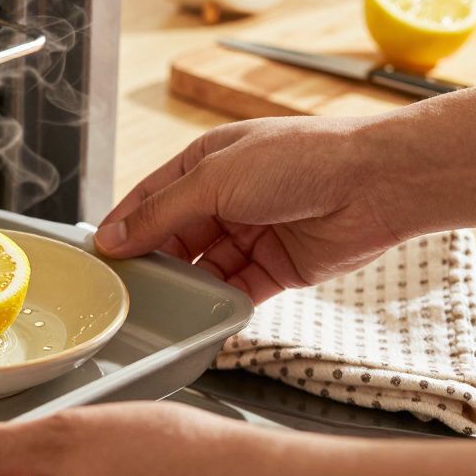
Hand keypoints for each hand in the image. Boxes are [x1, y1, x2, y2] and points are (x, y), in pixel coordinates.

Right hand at [95, 117, 402, 302]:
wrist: (376, 184)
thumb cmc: (302, 159)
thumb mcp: (214, 178)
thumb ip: (161, 213)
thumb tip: (114, 236)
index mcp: (207, 161)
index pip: (151, 197)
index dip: (124, 224)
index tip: (98, 254)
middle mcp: (227, 197)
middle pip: (174, 236)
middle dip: (152, 260)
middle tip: (124, 288)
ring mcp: (252, 233)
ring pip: (202, 267)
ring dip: (184, 285)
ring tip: (159, 306)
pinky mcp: (276, 268)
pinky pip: (236, 291)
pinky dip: (217, 304)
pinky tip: (199, 317)